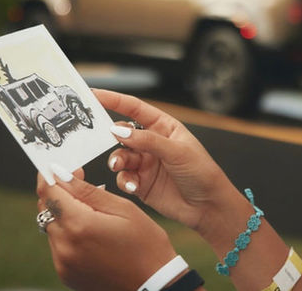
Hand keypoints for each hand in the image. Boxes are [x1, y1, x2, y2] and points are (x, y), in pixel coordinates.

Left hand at [36, 169, 177, 290]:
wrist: (152, 283)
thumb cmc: (145, 243)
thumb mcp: (122, 208)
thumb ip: (87, 191)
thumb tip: (62, 174)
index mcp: (79, 225)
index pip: (49, 192)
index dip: (49, 175)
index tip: (55, 166)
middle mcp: (64, 246)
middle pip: (46, 209)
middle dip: (58, 193)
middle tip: (80, 182)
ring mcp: (63, 263)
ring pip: (50, 227)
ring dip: (64, 214)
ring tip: (91, 211)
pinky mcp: (66, 274)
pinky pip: (58, 245)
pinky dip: (68, 233)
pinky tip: (90, 232)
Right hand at [96, 89, 242, 232]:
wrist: (208, 206)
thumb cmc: (201, 172)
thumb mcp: (177, 151)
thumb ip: (147, 140)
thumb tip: (119, 130)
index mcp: (163, 126)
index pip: (135, 108)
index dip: (114, 99)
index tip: (93, 94)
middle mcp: (151, 142)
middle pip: (122, 133)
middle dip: (110, 136)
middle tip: (100, 138)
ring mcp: (145, 163)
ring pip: (120, 156)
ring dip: (117, 160)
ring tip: (119, 166)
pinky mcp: (140, 183)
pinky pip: (124, 178)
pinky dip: (125, 180)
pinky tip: (134, 186)